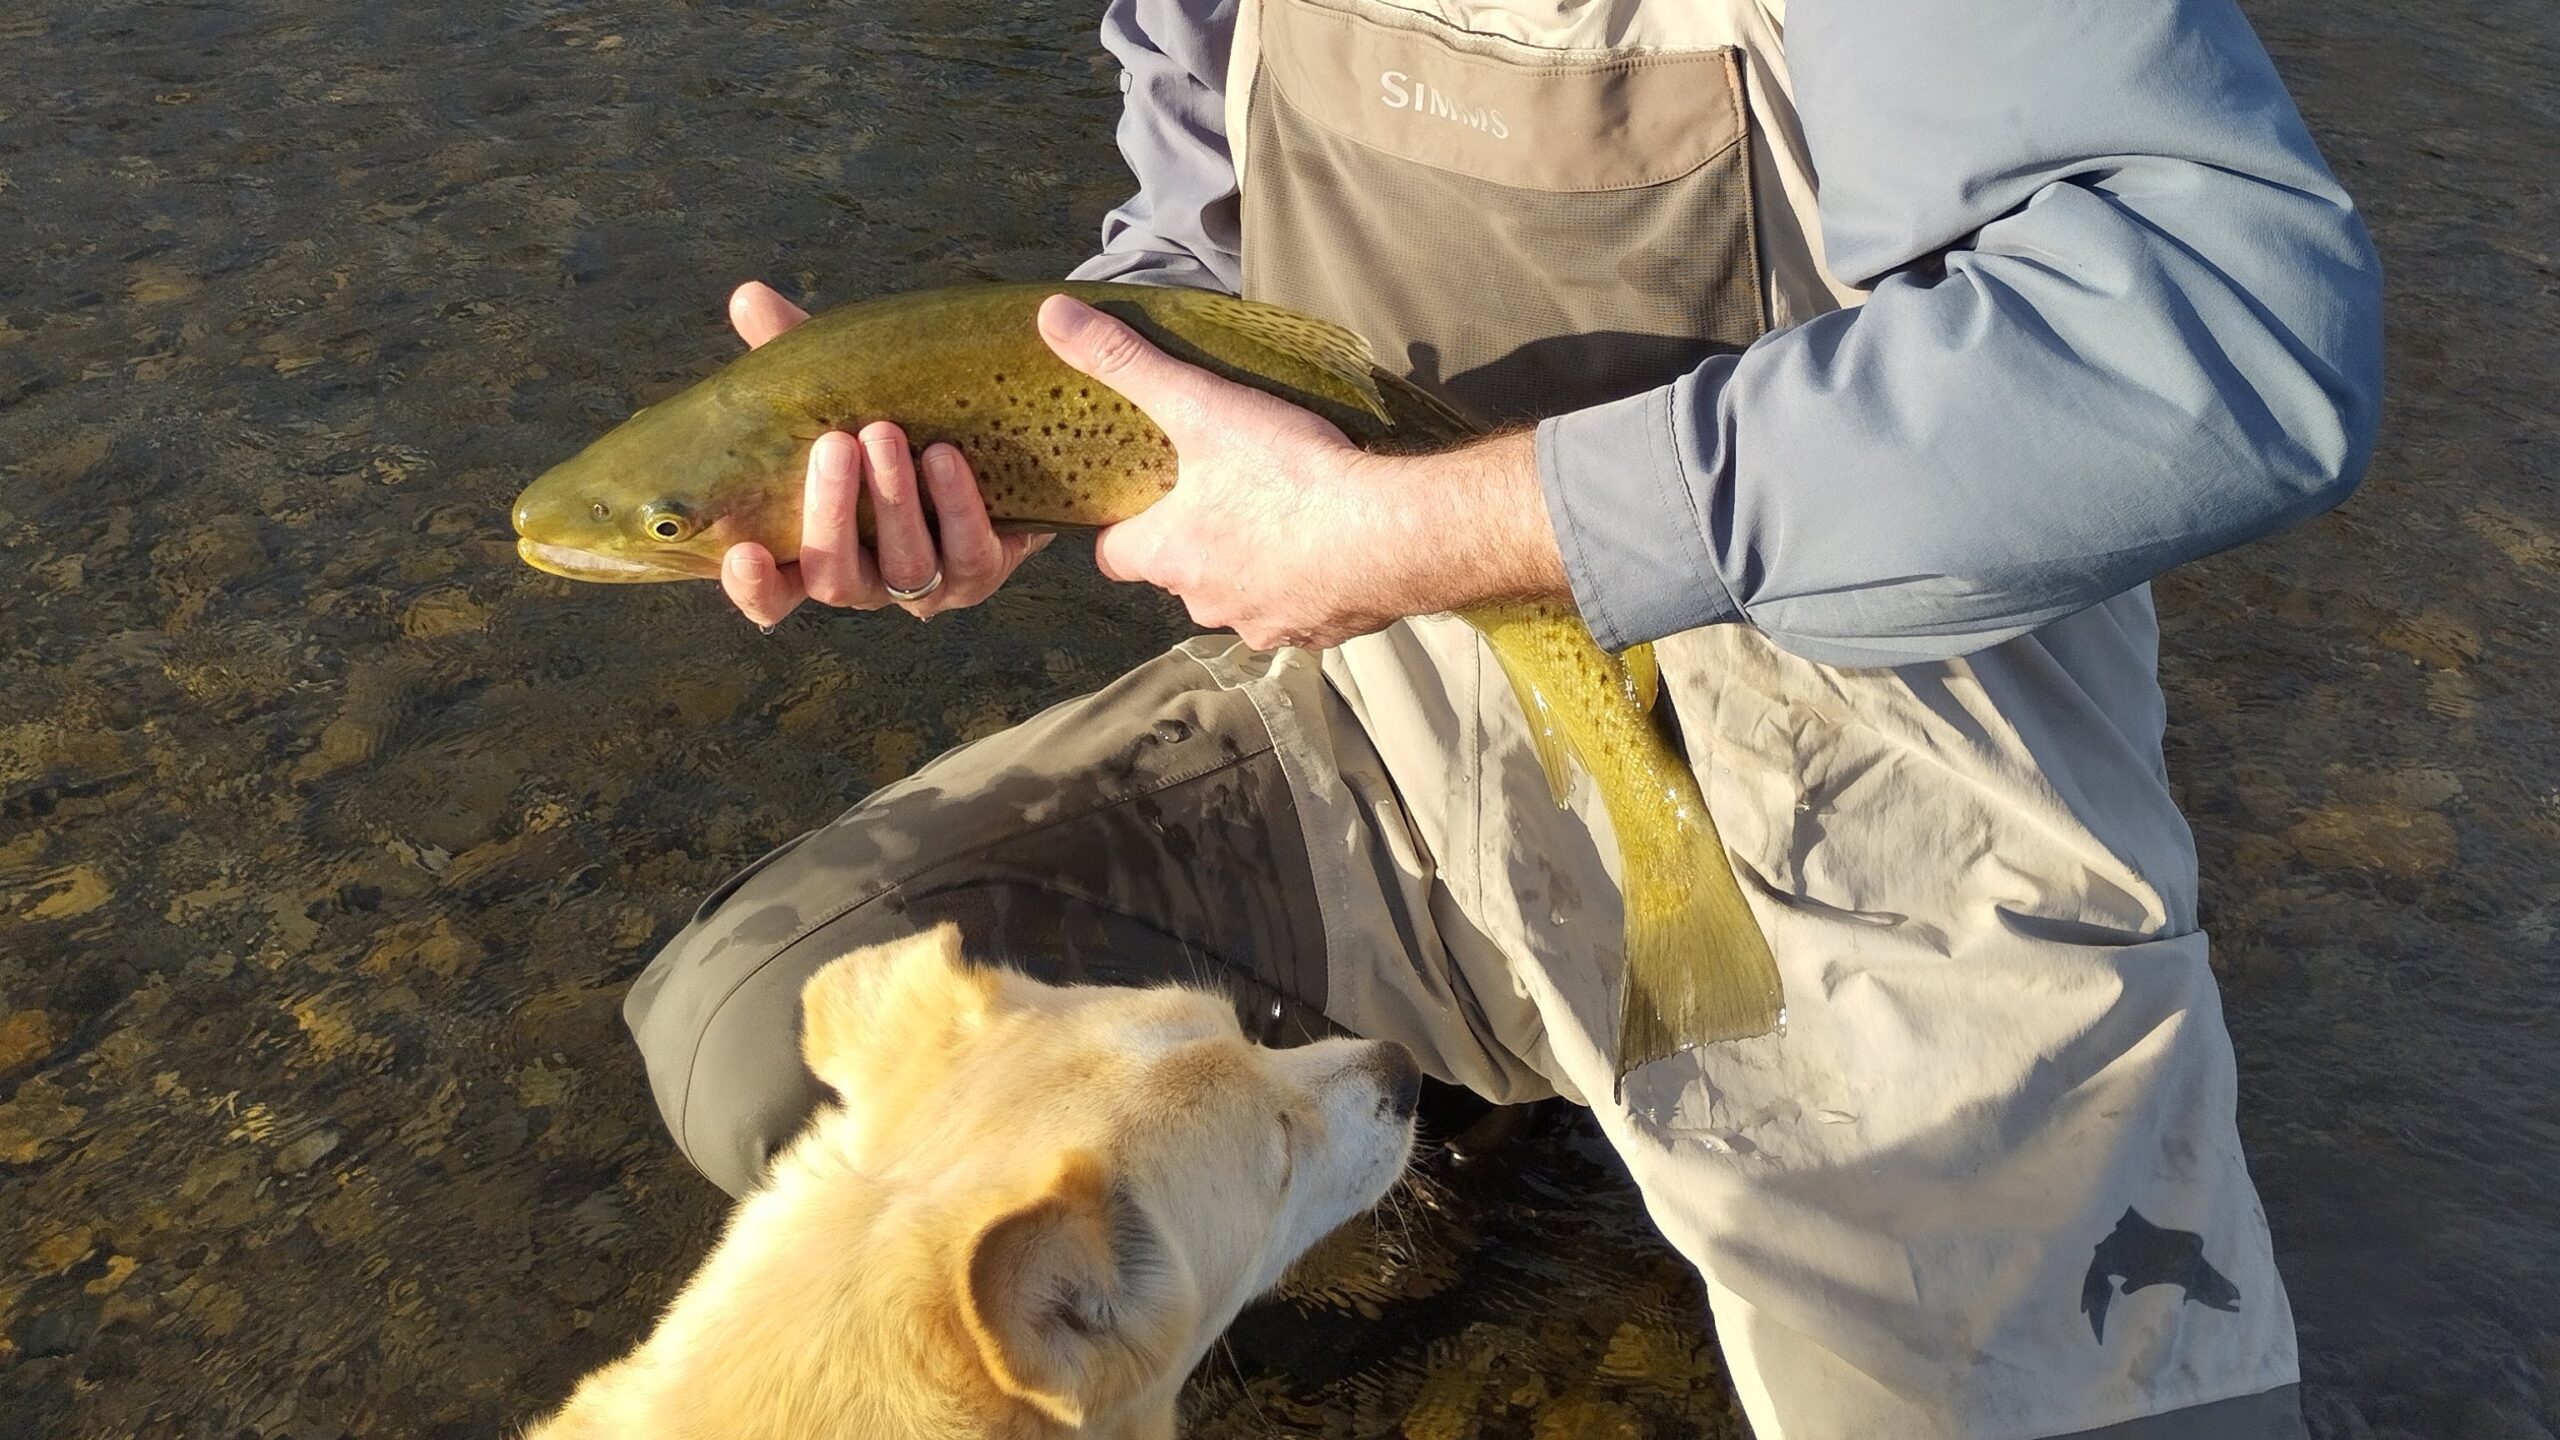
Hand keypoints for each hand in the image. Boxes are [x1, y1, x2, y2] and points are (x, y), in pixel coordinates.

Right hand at [719, 281, 1051, 625]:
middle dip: (830, 513)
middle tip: (835, 444)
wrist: (996, 438)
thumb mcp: (840, 388)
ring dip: (893, 501)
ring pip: (904, 568)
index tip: (742, 552)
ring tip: (887, 434)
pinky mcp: (981, 572)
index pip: (772, 595)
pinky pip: (968, 553)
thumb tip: (749, 297)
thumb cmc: (895, 419)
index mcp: (815, 553)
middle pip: (834, 578)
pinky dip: (955, 505)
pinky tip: (945, 456)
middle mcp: (866, 581)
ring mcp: (926, 586)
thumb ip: (793, 353)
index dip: (753, 587)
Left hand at [1038, 295, 1563, 649]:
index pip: (1114, 555)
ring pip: (1241, 598)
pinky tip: (1329, 547)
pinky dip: (1307, 585)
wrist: (1393, 535)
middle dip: (1196, 543)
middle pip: (1181, 576)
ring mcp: (1266, 624)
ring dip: (1252, 567)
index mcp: (1169, 555)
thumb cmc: (1291, 477)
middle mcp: (1207, 603)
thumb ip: (1127, 362)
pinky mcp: (1321, 632)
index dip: (1123, 526)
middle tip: (1223, 493)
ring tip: (1281, 519)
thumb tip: (1053, 318)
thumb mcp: (1201, 405)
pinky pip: (1300, 613)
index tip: (1142, 498)